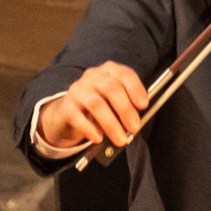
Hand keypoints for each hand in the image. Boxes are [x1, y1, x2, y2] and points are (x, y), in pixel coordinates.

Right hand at [38, 60, 152, 157]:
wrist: (74, 111)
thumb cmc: (104, 105)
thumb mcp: (117, 102)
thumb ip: (128, 108)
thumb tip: (135, 123)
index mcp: (110, 71)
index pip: (125, 75)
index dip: (136, 89)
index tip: (144, 105)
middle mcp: (94, 76)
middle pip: (111, 89)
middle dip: (125, 110)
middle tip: (134, 128)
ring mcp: (78, 89)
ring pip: (96, 104)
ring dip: (110, 124)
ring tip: (120, 139)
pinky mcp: (66, 105)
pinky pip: (77, 117)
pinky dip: (89, 129)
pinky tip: (98, 138)